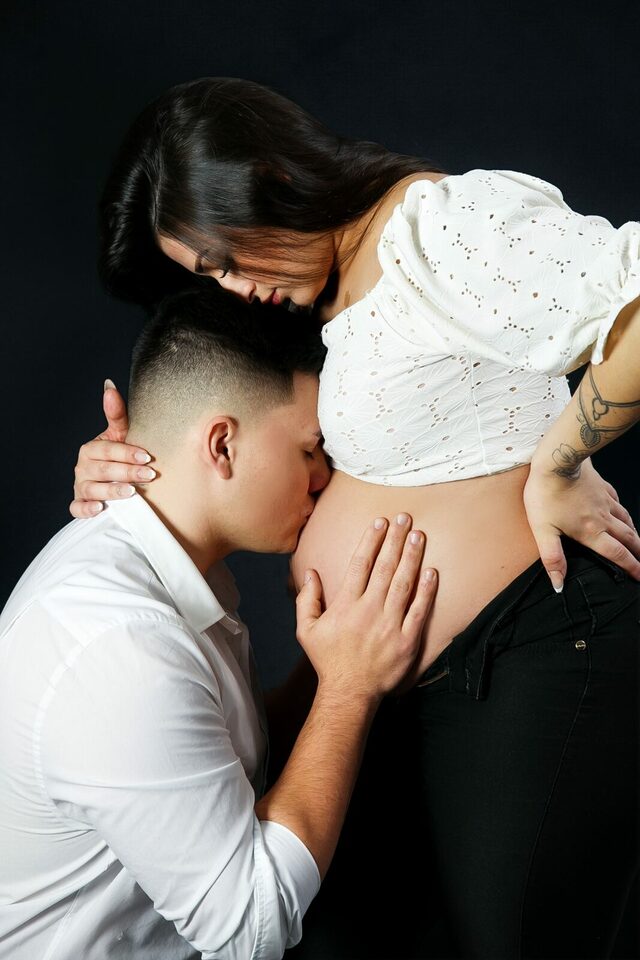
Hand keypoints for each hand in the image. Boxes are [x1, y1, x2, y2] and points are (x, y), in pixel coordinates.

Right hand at [69, 380, 155, 518]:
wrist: (117, 481)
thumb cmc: (121, 456)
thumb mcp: (121, 435)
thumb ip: (117, 414)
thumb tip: (109, 384)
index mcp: (91, 448)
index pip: (108, 449)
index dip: (127, 452)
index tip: (147, 456)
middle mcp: (83, 467)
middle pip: (102, 469)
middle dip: (127, 472)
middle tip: (150, 475)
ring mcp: (81, 486)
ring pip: (92, 489)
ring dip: (111, 490)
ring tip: (131, 492)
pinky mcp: (80, 504)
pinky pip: (77, 508)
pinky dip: (86, 509)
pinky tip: (101, 508)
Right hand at [295, 515, 436, 700]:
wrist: (349, 692)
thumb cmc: (328, 660)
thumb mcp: (306, 630)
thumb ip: (306, 599)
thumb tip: (309, 572)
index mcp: (346, 605)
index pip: (360, 564)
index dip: (371, 540)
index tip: (380, 522)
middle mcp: (369, 611)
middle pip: (384, 567)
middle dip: (396, 540)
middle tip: (405, 518)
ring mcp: (390, 625)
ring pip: (403, 584)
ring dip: (412, 557)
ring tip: (419, 536)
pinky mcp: (407, 641)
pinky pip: (419, 611)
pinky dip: (427, 591)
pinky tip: (432, 572)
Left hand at [523, 457, 639, 590]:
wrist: (556, 462)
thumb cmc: (546, 495)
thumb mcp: (543, 531)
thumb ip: (552, 558)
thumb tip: (558, 584)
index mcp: (590, 532)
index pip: (616, 554)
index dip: (630, 567)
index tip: (639, 577)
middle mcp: (603, 518)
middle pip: (627, 539)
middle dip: (638, 553)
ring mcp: (604, 501)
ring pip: (626, 520)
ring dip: (634, 534)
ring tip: (638, 543)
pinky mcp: (602, 487)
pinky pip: (617, 502)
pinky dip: (623, 512)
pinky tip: (621, 513)